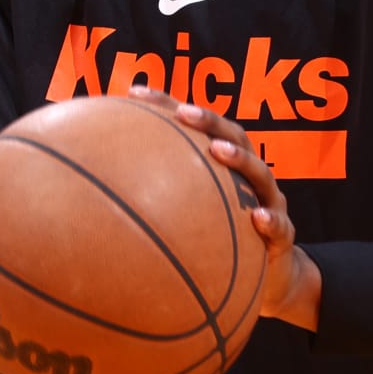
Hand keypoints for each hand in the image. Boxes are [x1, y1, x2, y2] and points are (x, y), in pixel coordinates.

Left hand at [129, 86, 321, 330]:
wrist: (267, 280)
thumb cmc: (217, 243)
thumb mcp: (186, 221)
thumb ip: (152, 202)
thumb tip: (89, 195)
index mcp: (223, 166)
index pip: (195, 127)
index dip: (167, 105)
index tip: (135, 93)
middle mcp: (248, 177)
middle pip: (233, 136)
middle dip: (208, 121)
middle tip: (183, 113)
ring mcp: (269, 203)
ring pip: (260, 174)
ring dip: (240, 159)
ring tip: (218, 151)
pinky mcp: (282, 236)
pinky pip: (280, 226)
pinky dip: (271, 220)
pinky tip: (257, 219)